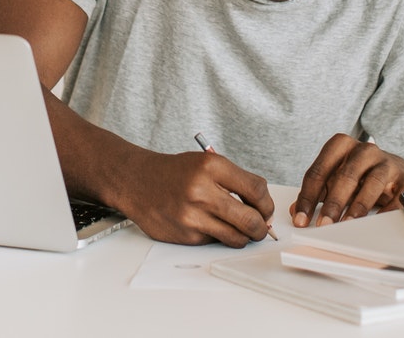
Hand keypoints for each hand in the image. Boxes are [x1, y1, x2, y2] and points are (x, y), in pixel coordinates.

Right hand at [109, 149, 275, 247]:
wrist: (136, 181)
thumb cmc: (174, 172)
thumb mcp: (205, 163)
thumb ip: (235, 181)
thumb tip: (262, 208)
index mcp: (211, 166)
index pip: (256, 190)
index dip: (267, 204)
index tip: (266, 209)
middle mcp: (201, 191)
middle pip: (251, 219)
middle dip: (261, 227)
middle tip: (260, 227)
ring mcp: (192, 215)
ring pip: (236, 237)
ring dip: (244, 236)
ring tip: (239, 229)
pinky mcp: (185, 234)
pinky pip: (215, 241)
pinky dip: (218, 236)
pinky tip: (208, 225)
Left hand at [291, 133, 403, 227]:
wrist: (402, 177)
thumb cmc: (364, 178)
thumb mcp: (337, 181)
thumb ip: (317, 193)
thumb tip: (295, 211)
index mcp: (342, 146)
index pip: (319, 171)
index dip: (308, 196)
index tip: (301, 219)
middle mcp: (365, 150)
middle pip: (345, 175)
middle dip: (332, 202)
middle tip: (323, 224)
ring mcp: (388, 162)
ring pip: (372, 182)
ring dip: (358, 206)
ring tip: (347, 224)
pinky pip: (397, 196)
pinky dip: (387, 211)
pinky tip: (377, 223)